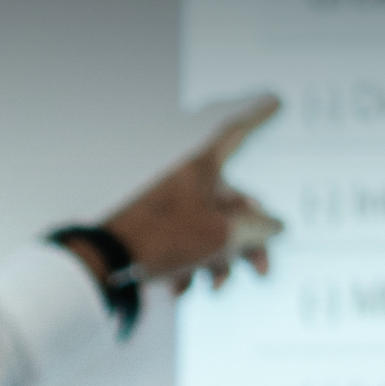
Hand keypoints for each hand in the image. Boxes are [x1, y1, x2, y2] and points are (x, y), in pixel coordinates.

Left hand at [88, 94, 283, 291]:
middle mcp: (188, 180)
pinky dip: (190, 265)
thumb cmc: (164, 239)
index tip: (276, 99)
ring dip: (220, 261)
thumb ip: (256, 229)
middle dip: (249, 242)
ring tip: (214, 286)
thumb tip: (276, 225)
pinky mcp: (157, 228)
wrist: (108, 264)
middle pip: (234, 204)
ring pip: (212, 228)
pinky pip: (186, 242)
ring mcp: (172, 204)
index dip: (259, 116)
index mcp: (202, 167)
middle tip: (262, 271)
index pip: (237, 134)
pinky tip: (180, 285)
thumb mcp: (222, 235)